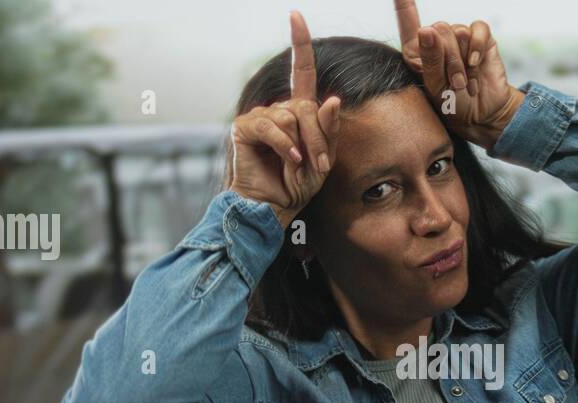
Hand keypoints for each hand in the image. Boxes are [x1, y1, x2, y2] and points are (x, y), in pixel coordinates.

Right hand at [229, 10, 340, 227]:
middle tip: (317, 164)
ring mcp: (259, 117)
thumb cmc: (296, 186)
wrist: (273, 207)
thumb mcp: (323, 158)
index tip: (295, 15)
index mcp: (298, 112)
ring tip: (299, 166)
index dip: (299, 43)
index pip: (301, 71)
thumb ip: (328, 130)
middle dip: (318, 136)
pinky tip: (290, 161)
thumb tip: (333, 98)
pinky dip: (285, 146)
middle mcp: (278, 109)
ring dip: (302, 144)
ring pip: (291, 116)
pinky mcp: (244, 128)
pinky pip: (272, 126)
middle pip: (306, 105)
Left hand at [394, 0, 523, 151]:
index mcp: (418, 51)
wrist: (482, 114)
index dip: (404, 4)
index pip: (408, 21)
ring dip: (464, 61)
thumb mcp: (436, 86)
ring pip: (459, 32)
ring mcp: (459, 38)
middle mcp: (438, 40)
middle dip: (449, 59)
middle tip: (456, 83)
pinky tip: (476, 65)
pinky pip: (478, 28)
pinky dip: (478, 47)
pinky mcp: (480, 39)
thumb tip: (427, 30)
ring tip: (466, 82)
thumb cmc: (452, 104)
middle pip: (440, 29)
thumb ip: (431, 58)